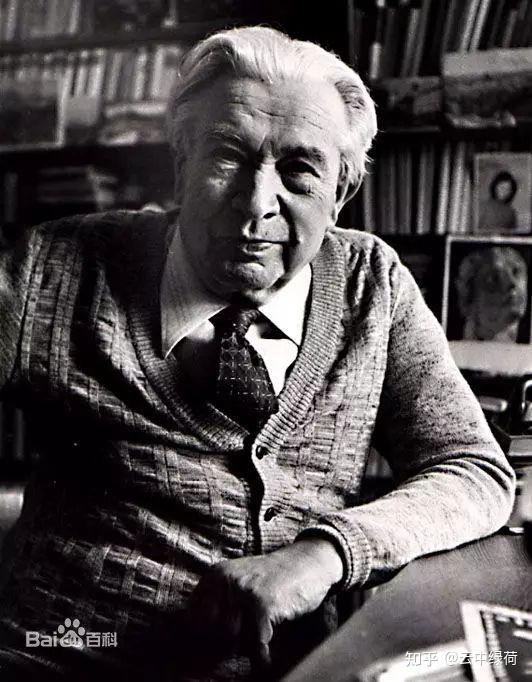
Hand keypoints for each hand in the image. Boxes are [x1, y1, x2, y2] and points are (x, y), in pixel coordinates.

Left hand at [187, 538, 342, 665]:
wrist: (308, 561)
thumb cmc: (273, 578)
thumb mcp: (239, 579)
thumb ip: (219, 600)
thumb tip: (200, 639)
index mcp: (215, 575)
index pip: (193, 617)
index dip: (204, 635)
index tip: (216, 641)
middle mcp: (225, 580)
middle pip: (211, 631)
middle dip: (226, 640)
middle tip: (244, 639)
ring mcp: (243, 592)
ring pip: (232, 639)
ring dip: (246, 645)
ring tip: (259, 638)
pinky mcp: (263, 605)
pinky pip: (255, 646)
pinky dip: (262, 659)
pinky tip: (267, 660)